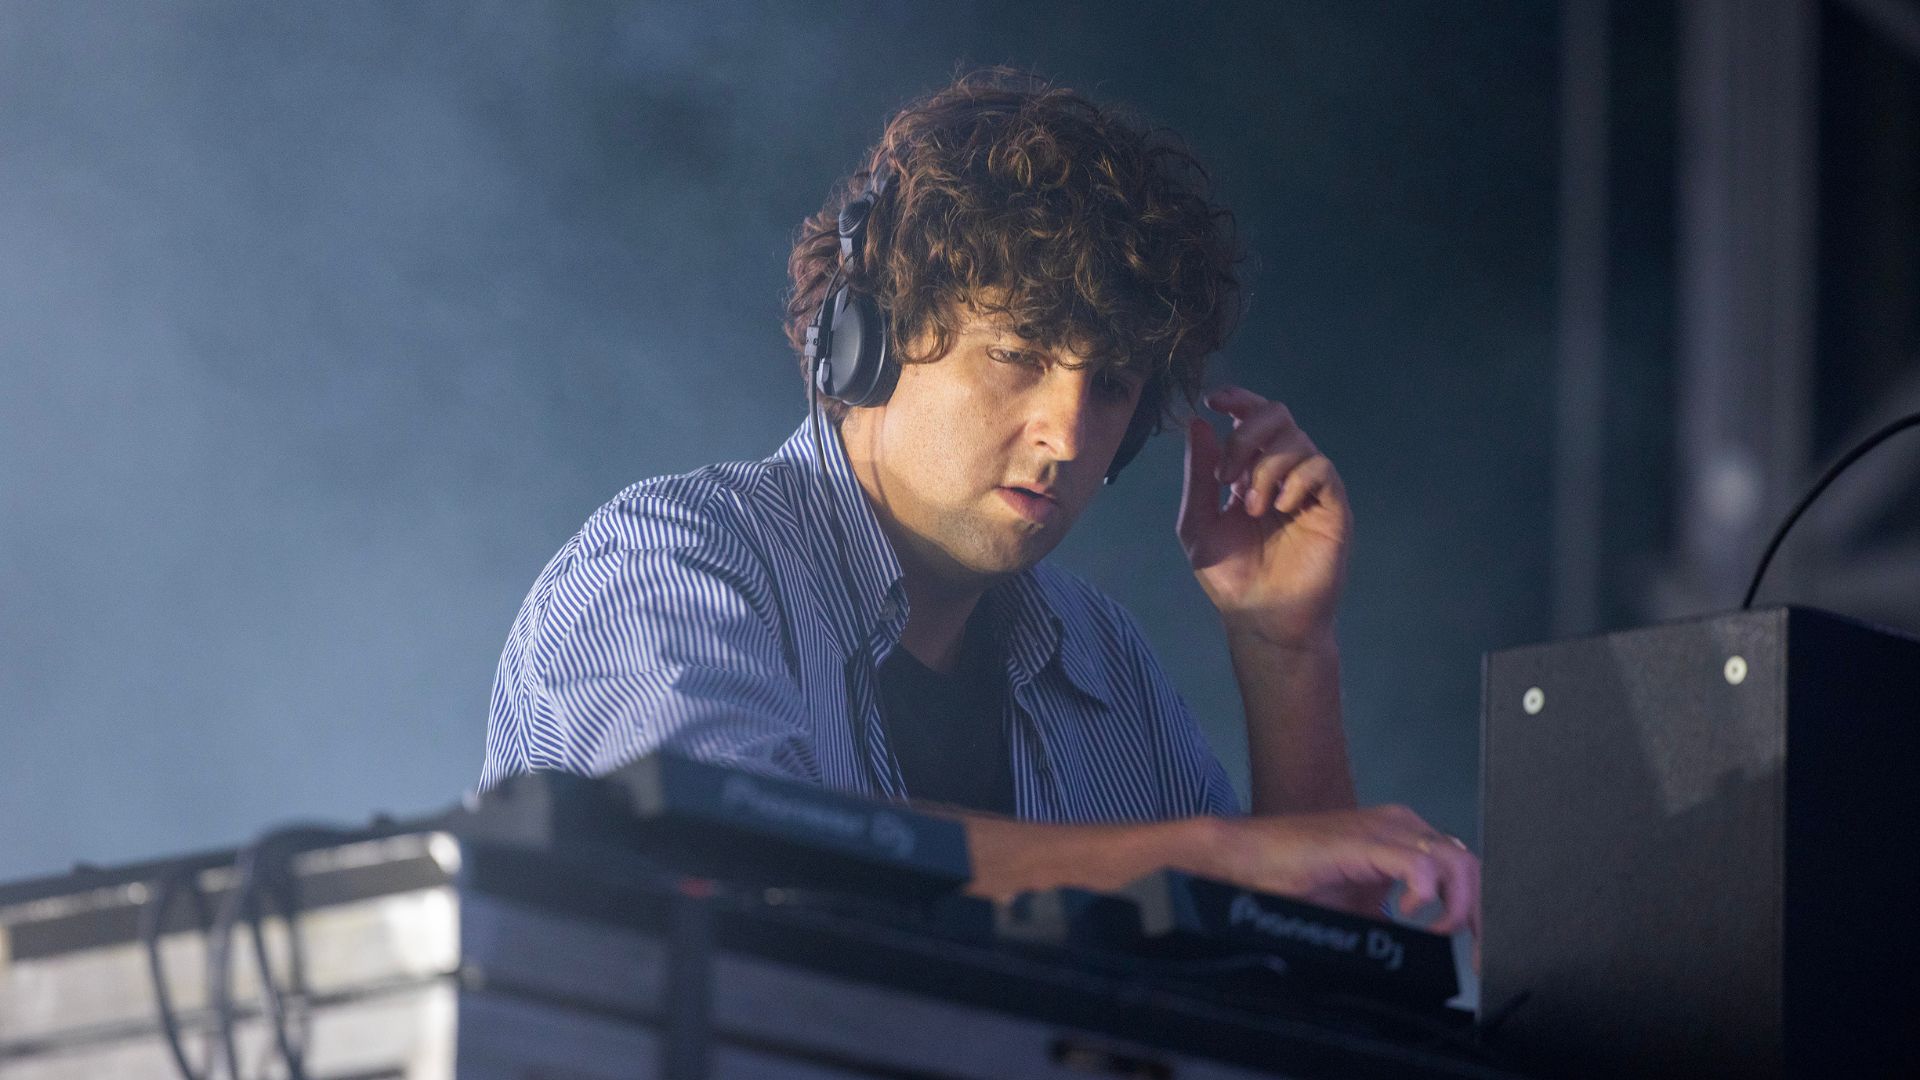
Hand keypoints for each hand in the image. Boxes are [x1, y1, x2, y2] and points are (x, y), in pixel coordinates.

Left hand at [1177, 386, 1351, 646]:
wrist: (1260, 617)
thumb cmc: (1230, 577)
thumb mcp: (1198, 523)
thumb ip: (1199, 474)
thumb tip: (1198, 423)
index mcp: (1250, 471)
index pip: (1251, 418)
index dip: (1237, 399)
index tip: (1212, 401)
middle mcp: (1283, 473)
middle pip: (1277, 415)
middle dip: (1246, 435)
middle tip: (1226, 478)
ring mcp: (1310, 489)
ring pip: (1297, 440)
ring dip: (1265, 468)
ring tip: (1251, 508)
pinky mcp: (1333, 507)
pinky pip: (1320, 468)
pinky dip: (1295, 479)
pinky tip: (1279, 507)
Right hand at [1201, 805, 1480, 936]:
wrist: (1245, 860)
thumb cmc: (1292, 881)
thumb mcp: (1358, 913)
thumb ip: (1393, 928)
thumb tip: (1421, 961)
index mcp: (1402, 839)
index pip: (1463, 868)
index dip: (1481, 911)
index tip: (1481, 953)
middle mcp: (1399, 828)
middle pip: (1469, 864)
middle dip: (1482, 914)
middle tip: (1477, 956)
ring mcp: (1383, 831)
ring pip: (1454, 861)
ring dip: (1460, 906)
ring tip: (1441, 933)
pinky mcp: (1362, 843)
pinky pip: (1418, 865)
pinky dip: (1427, 894)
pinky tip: (1411, 914)